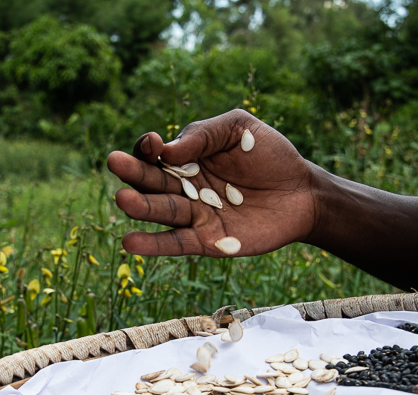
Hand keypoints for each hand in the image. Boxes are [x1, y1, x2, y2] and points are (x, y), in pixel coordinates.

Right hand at [107, 109, 316, 257]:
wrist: (302, 192)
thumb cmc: (270, 154)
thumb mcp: (238, 128)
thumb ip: (204, 134)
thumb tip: (167, 150)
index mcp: (186, 157)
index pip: (155, 154)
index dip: (148, 148)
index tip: (153, 142)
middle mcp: (183, 187)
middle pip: (151, 181)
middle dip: (133, 173)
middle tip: (115, 162)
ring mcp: (194, 215)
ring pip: (160, 211)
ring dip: (140, 207)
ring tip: (124, 200)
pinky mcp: (206, 241)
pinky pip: (176, 243)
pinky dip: (153, 245)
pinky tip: (130, 242)